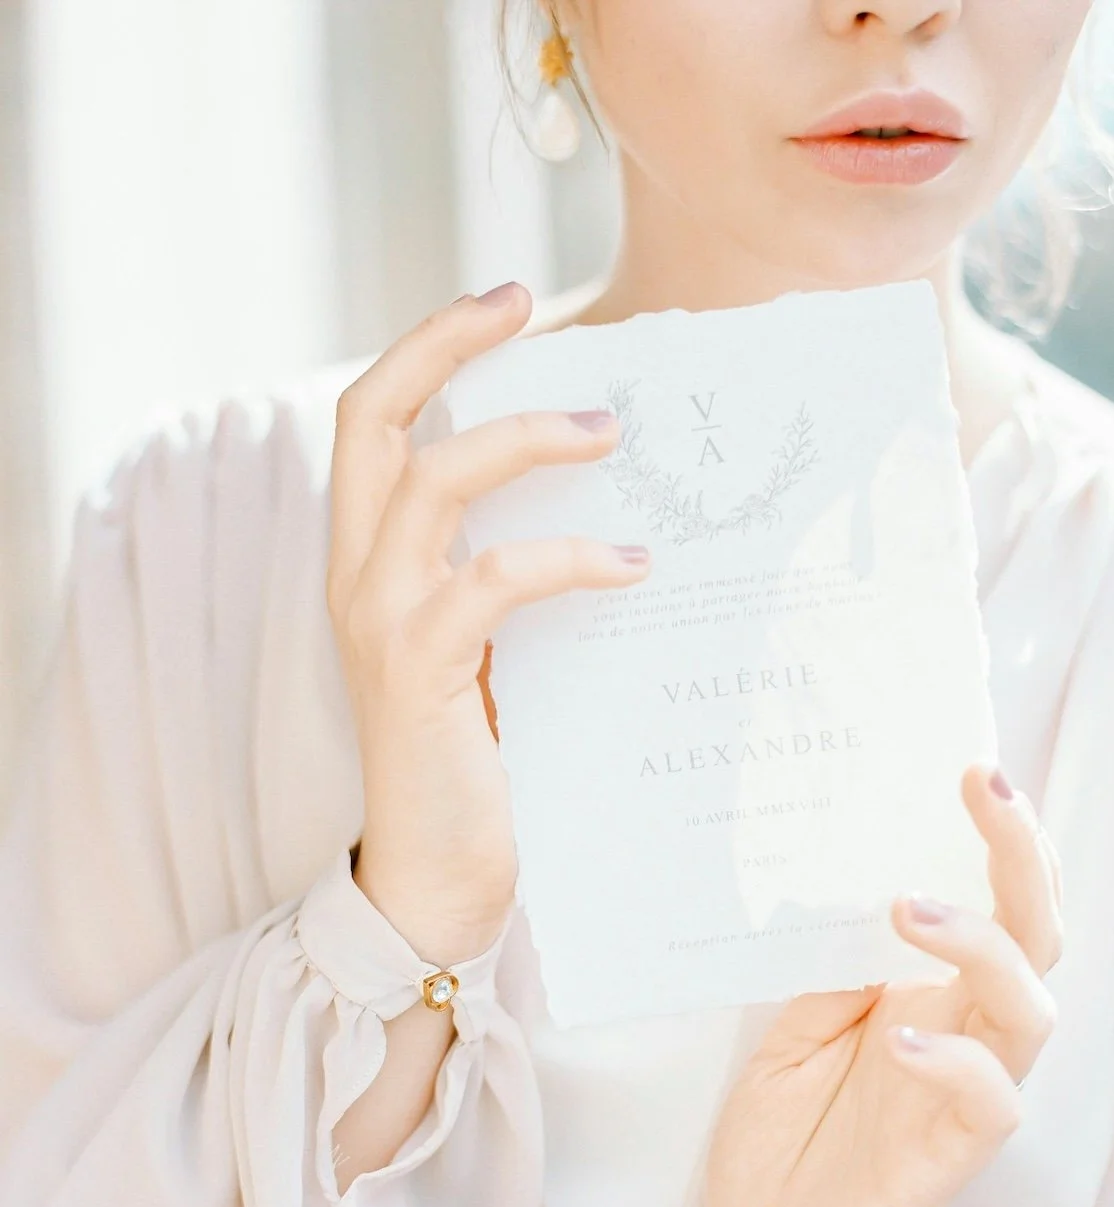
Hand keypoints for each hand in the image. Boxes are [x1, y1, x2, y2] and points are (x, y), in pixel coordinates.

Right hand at [326, 281, 649, 964]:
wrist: (441, 876)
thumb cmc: (481, 759)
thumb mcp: (490, 645)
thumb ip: (510, 573)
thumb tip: (612, 498)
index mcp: (372, 562)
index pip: (375, 423)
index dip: (429, 348)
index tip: (506, 301)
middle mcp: (358, 578)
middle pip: (372, 418)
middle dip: (443, 344)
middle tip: (525, 305)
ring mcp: (382, 623)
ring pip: (431, 484)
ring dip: (523, 441)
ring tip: (609, 434)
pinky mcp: (421, 673)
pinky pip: (491, 579)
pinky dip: (567, 557)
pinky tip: (632, 565)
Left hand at [705, 763, 1062, 1206]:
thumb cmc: (779, 1164)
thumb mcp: (781, 1048)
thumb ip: (824, 981)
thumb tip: (842, 901)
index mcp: (923, 1003)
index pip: (985, 910)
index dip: (990, 842)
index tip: (964, 769)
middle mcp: (958, 1040)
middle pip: (1032, 936)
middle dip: (1020, 856)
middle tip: (983, 781)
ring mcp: (958, 1100)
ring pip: (1030, 1006)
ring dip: (980, 942)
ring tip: (904, 907)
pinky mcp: (946, 1163)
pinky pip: (990, 1099)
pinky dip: (956, 1055)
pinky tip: (897, 1031)